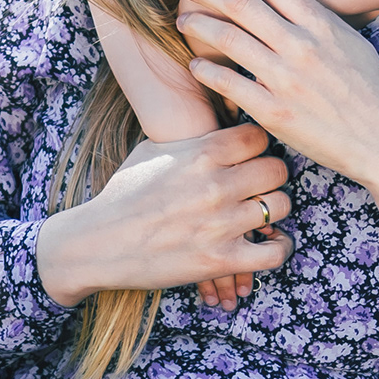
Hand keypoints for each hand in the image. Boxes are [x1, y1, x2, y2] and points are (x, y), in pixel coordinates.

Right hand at [34, 122, 292, 308]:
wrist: (98, 243)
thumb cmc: (125, 194)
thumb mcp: (154, 150)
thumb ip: (194, 139)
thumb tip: (220, 118)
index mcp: (201, 153)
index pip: (259, 136)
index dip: (257, 148)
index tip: (248, 159)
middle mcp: (215, 185)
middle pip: (277, 169)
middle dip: (269, 178)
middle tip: (258, 187)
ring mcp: (220, 224)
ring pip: (280, 206)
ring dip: (273, 210)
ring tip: (261, 215)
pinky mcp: (220, 260)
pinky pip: (275, 253)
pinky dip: (278, 248)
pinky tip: (268, 244)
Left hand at [176, 0, 378, 240]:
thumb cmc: (371, 93)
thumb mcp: (353, 44)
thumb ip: (321, 22)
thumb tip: (295, 2)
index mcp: (322, 25)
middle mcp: (302, 47)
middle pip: (241, 3)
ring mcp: (286, 79)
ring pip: (228, 39)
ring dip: (199, 25)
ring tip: (184, 21)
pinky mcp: (273, 113)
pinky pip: (227, 83)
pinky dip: (205, 70)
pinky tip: (195, 65)